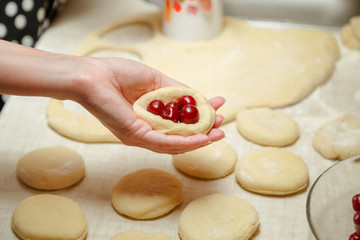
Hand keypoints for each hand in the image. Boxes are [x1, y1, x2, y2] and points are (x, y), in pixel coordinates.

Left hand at [74, 57, 224, 153]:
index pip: (181, 121)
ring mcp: (142, 135)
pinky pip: (164, 142)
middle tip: (223, 126)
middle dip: (204, 131)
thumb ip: (176, 90)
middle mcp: (148, 130)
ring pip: (175, 143)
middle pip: (181, 136)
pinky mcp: (136, 136)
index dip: (202, 115)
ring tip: (218, 134)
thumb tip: (197, 97)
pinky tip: (201, 138)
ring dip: (199, 140)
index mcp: (152, 117)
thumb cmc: (118, 75)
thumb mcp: (155, 80)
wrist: (92, 76)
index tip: (219, 106)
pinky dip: (185, 142)